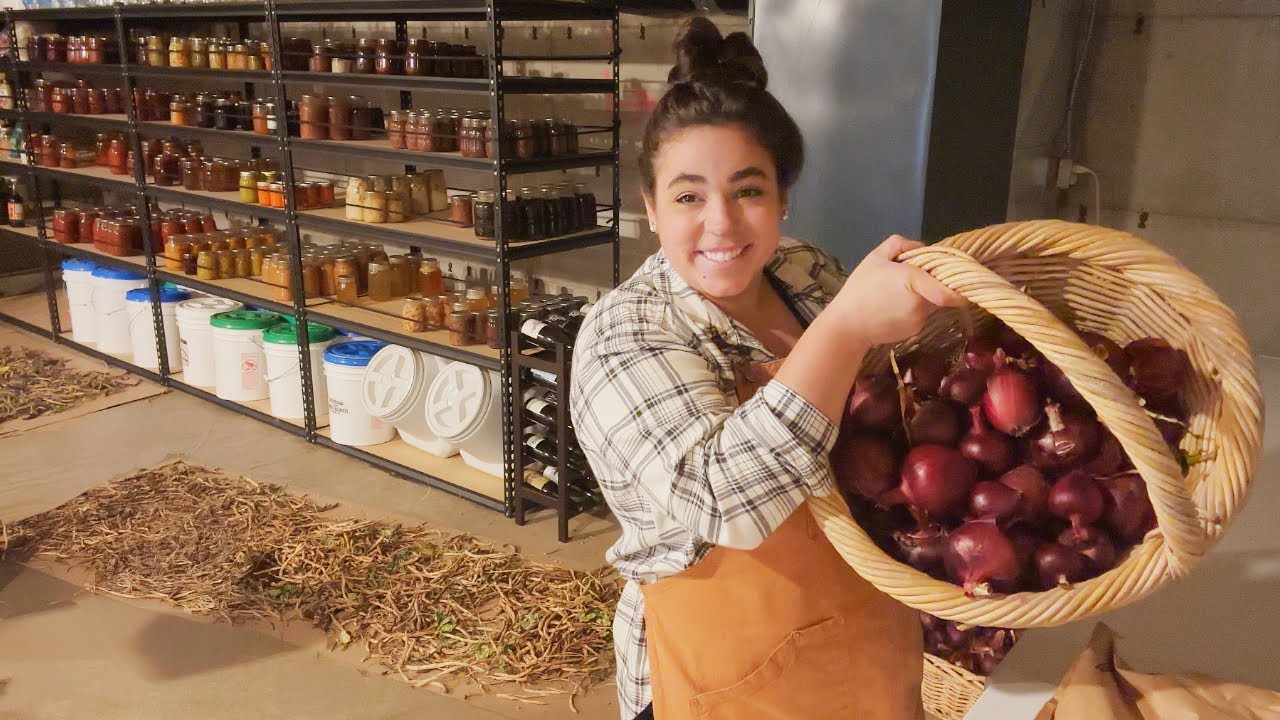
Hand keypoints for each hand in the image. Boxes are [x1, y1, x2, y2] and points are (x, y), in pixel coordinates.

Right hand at [828, 235, 965, 347]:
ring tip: (896, 296)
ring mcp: (919, 319)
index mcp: (913, 279)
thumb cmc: (859, 290)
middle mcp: (921, 302)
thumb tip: (922, 247)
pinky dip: (913, 311)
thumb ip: (899, 245)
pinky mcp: (915, 332)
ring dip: (922, 297)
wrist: (846, 326)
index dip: (959, 284)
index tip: (962, 277)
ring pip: (931, 303)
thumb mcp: (874, 258)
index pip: (948, 288)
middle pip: (939, 289)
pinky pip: (921, 316)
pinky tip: (893, 310)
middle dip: (932, 283)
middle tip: (912, 279)